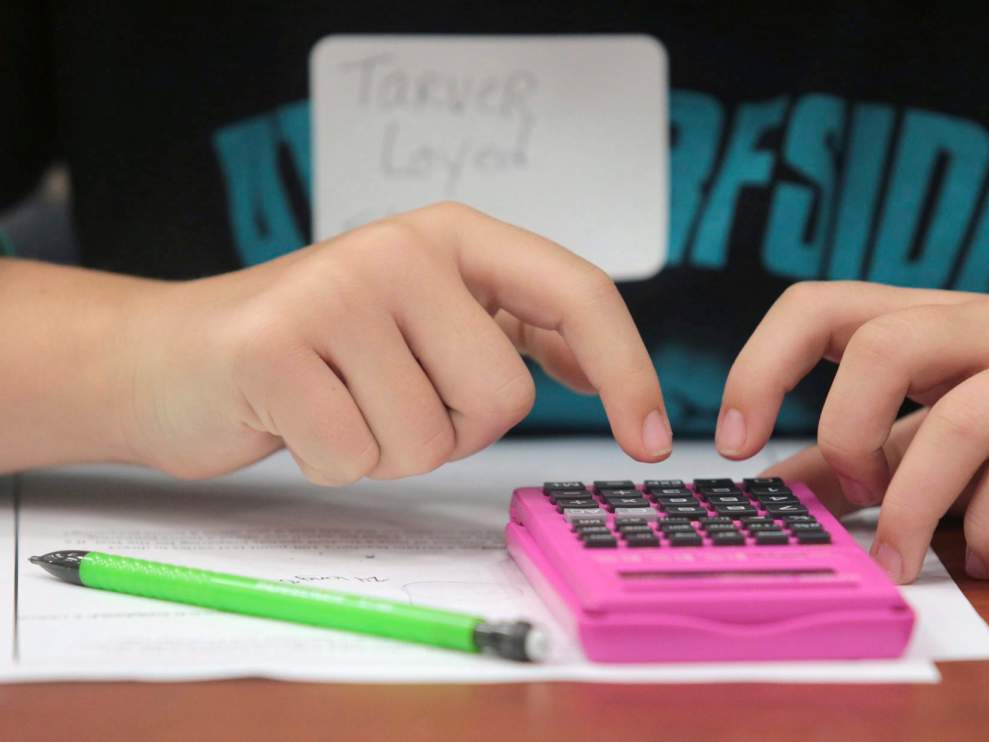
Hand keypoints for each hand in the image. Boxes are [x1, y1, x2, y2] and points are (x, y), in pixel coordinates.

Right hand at [119, 202, 670, 483]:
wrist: (177, 356)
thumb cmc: (322, 352)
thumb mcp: (427, 319)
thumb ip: (511, 331)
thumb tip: (607, 372)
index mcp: (453, 236)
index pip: (576, 293)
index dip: (627, 371)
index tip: (652, 441)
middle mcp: (402, 247)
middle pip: (502, 398)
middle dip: (455, 430)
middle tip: (388, 397)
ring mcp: (336, 289)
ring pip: (428, 440)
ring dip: (387, 449)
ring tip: (338, 402)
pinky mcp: (275, 346)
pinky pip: (355, 458)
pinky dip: (332, 463)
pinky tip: (296, 419)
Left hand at [717, 281, 988, 581]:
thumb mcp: (939, 436)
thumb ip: (859, 462)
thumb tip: (769, 493)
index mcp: (928, 322)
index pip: (820, 305)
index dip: (760, 365)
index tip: (731, 442)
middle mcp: (984, 325)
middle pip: (880, 343)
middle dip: (842, 432)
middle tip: (846, 496)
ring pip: (960, 418)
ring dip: (916, 507)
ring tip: (901, 560)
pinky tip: (988, 559)